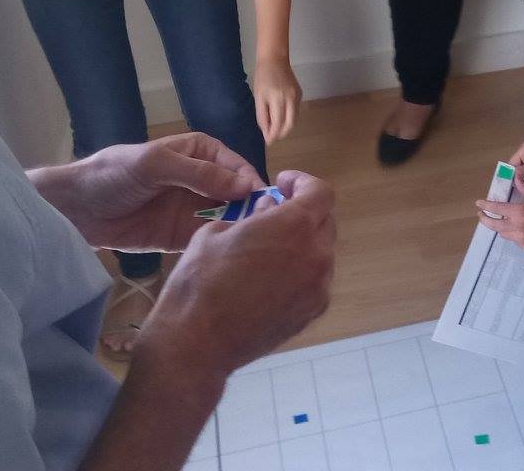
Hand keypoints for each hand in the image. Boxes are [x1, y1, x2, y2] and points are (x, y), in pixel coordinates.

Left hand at [31, 131, 263, 251]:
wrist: (77, 208)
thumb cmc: (113, 174)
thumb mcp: (155, 165)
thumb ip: (197, 173)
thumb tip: (243, 185)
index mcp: (200, 152)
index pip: (236, 165)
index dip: (250, 181)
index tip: (263, 201)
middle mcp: (202, 179)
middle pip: (237, 193)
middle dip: (251, 208)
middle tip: (263, 228)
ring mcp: (192, 208)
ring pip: (227, 217)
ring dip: (239, 228)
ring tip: (251, 245)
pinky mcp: (182, 235)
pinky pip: (209, 238)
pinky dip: (220, 244)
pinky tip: (230, 255)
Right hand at [143, 170, 336, 374]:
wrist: (198, 341)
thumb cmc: (200, 280)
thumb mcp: (217, 232)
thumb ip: (252, 216)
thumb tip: (268, 211)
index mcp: (294, 226)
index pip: (320, 192)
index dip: (303, 182)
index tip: (282, 184)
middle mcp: (317, 254)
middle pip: (325, 221)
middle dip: (303, 212)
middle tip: (275, 214)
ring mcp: (318, 287)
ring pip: (321, 252)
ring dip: (303, 243)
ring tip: (271, 249)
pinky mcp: (312, 312)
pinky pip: (315, 281)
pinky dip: (301, 271)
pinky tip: (272, 278)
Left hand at [254, 58, 301, 142]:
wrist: (275, 60)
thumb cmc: (262, 78)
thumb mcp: (258, 97)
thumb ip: (262, 116)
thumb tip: (267, 132)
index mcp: (277, 99)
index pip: (278, 124)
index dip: (273, 135)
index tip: (268, 141)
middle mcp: (290, 99)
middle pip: (290, 125)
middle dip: (281, 134)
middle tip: (273, 137)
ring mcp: (297, 97)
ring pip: (294, 119)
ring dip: (286, 127)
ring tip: (276, 129)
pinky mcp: (300, 94)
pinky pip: (295, 111)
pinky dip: (289, 117)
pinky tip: (281, 116)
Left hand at [474, 178, 523, 251]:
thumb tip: (516, 177)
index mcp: (519, 212)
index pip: (497, 209)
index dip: (486, 206)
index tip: (479, 204)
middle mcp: (517, 226)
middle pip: (494, 225)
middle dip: (485, 219)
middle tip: (481, 215)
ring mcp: (520, 238)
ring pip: (502, 233)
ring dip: (498, 227)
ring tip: (497, 221)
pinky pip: (512, 239)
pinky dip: (510, 233)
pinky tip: (514, 229)